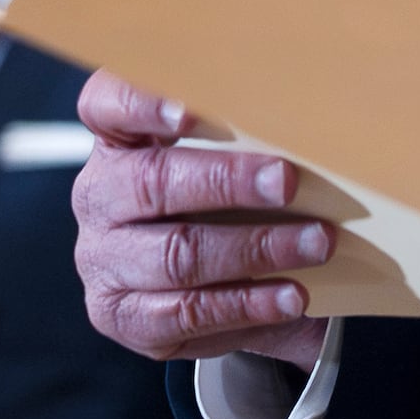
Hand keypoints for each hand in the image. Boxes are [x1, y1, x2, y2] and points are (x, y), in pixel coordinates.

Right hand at [71, 70, 333, 371]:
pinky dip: (247, 305)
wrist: (180, 284)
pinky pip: (187, 313)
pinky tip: (290, 297)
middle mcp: (99, 197)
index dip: (141, 103)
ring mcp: (103, 259)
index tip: (188, 111)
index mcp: (115, 143)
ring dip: (254, 249)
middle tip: (286, 181)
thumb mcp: (217, 162)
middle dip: (226, 182)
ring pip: (176, 254)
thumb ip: (244, 141)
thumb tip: (320, 134)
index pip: (105, 105)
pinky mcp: (123, 316)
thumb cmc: (210, 203)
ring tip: (313, 244)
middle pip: (152, 182)